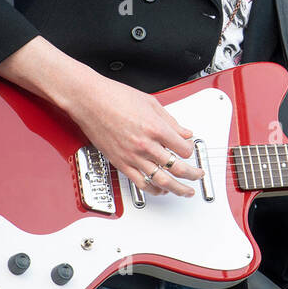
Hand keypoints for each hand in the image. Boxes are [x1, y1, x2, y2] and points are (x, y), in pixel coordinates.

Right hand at [63, 73, 202, 196]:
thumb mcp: (151, 103)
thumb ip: (171, 121)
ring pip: (161, 180)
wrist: (89, 100)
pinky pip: (140, 183)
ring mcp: (132, 156)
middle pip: (177, 167)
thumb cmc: (115, 97)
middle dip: (192, 174)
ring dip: (177, 188)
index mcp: (156, 128)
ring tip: (185, 191)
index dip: (191, 150)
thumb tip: (185, 132)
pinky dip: (153, 190)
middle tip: (198, 175)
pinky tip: (160, 191)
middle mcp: (146, 145)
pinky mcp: (120, 163)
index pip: (184, 149)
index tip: (190, 149)